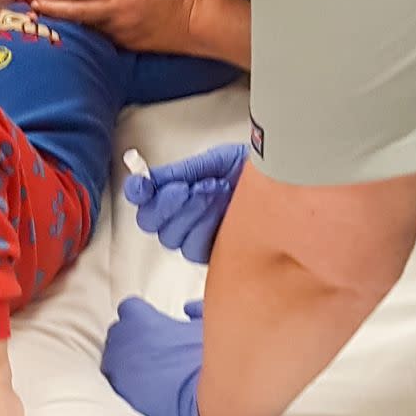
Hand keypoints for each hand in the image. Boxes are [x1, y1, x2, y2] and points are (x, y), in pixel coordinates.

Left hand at [31, 0, 195, 52]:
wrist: (194, 20)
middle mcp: (114, 10)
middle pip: (74, 10)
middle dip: (51, 9)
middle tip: (32, 8)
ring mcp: (118, 30)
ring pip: (83, 27)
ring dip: (65, 24)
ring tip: (47, 23)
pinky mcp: (125, 46)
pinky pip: (100, 40)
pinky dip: (87, 37)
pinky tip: (75, 38)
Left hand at [101, 297, 203, 415]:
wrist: (205, 398)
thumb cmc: (206, 357)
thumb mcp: (206, 324)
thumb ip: (196, 310)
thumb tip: (191, 309)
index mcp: (140, 320)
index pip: (129, 308)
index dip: (141, 315)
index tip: (152, 322)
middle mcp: (123, 343)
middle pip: (118, 334)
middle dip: (132, 338)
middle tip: (153, 345)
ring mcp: (119, 372)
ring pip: (113, 361)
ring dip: (127, 362)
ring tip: (149, 369)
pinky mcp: (122, 397)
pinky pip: (119, 386)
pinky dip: (131, 386)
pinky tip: (149, 389)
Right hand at [127, 143, 248, 262]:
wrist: (278, 179)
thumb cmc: (247, 170)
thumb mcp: (213, 163)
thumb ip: (180, 173)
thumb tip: (149, 179)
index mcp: (174, 191)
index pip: (142, 197)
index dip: (137, 192)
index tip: (143, 184)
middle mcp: (180, 216)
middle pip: (150, 222)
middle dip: (167, 202)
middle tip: (187, 187)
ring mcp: (195, 235)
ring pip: (172, 236)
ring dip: (190, 211)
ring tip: (214, 190)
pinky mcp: (213, 253)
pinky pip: (195, 248)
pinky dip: (205, 226)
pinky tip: (221, 208)